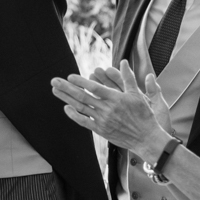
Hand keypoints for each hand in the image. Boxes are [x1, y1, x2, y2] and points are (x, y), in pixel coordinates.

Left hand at [52, 61, 170, 159]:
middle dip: (66, 88)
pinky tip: (66, 108)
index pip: (94, 88)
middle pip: (82, 97)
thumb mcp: (138, 94)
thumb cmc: (143, 115)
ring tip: (55, 90)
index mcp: (115, 99)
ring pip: (80, 108)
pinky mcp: (100, 130)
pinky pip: (84, 122)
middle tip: (54, 80)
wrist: (145, 138)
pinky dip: (74, 115)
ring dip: (66, 98)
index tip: (70, 76)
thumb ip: (128, 77)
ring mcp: (102, 120)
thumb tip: (123, 61)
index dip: (80, 82)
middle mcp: (107, 109)